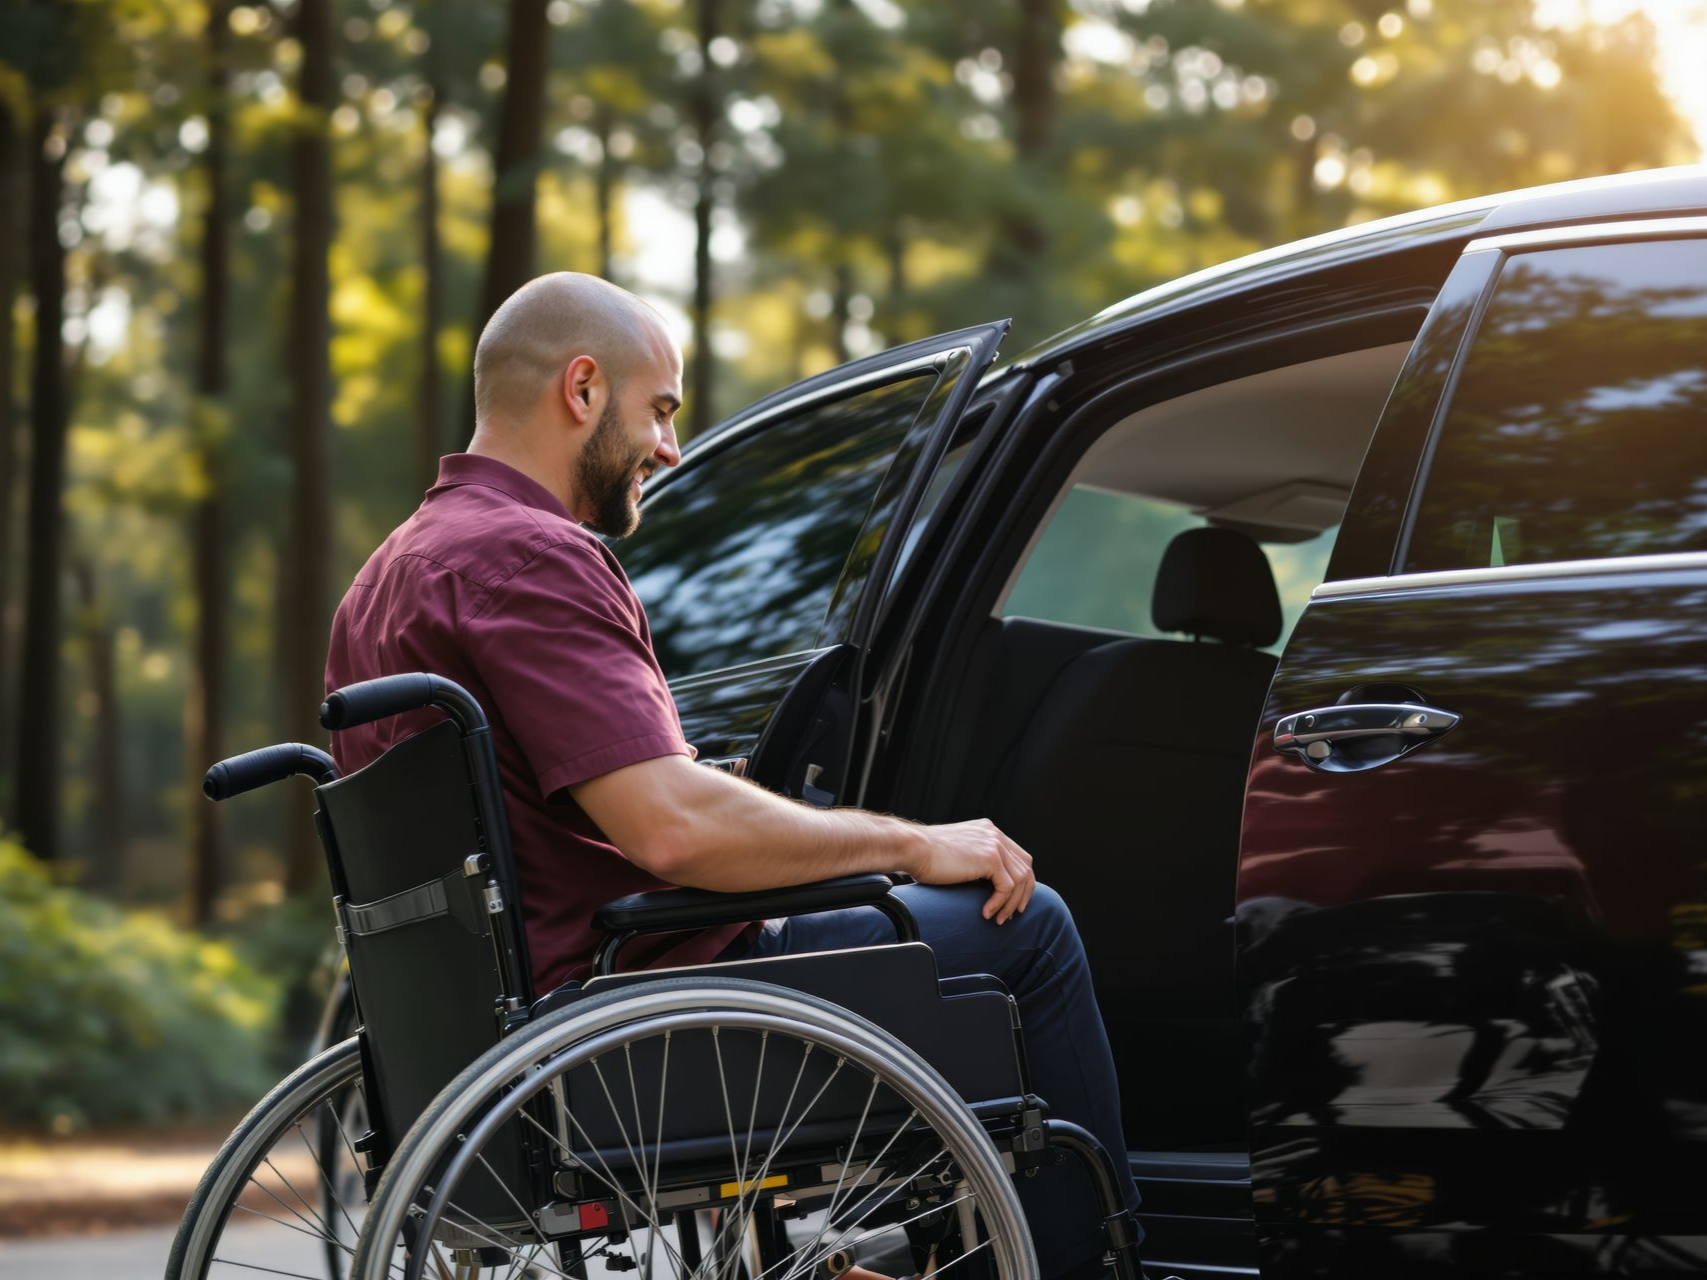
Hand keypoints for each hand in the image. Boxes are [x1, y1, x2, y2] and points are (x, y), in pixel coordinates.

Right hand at [911, 819, 1035, 924]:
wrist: (912, 847)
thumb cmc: (924, 855)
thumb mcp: (957, 852)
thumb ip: (974, 859)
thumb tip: (982, 882)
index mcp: (988, 831)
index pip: (1018, 856)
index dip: (1020, 881)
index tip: (1013, 901)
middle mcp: (994, 834)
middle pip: (1026, 866)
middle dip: (1023, 893)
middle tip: (1014, 913)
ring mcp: (994, 844)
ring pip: (1019, 879)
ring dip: (1011, 903)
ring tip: (998, 919)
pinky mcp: (990, 858)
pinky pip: (1006, 887)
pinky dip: (999, 904)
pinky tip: (986, 913)